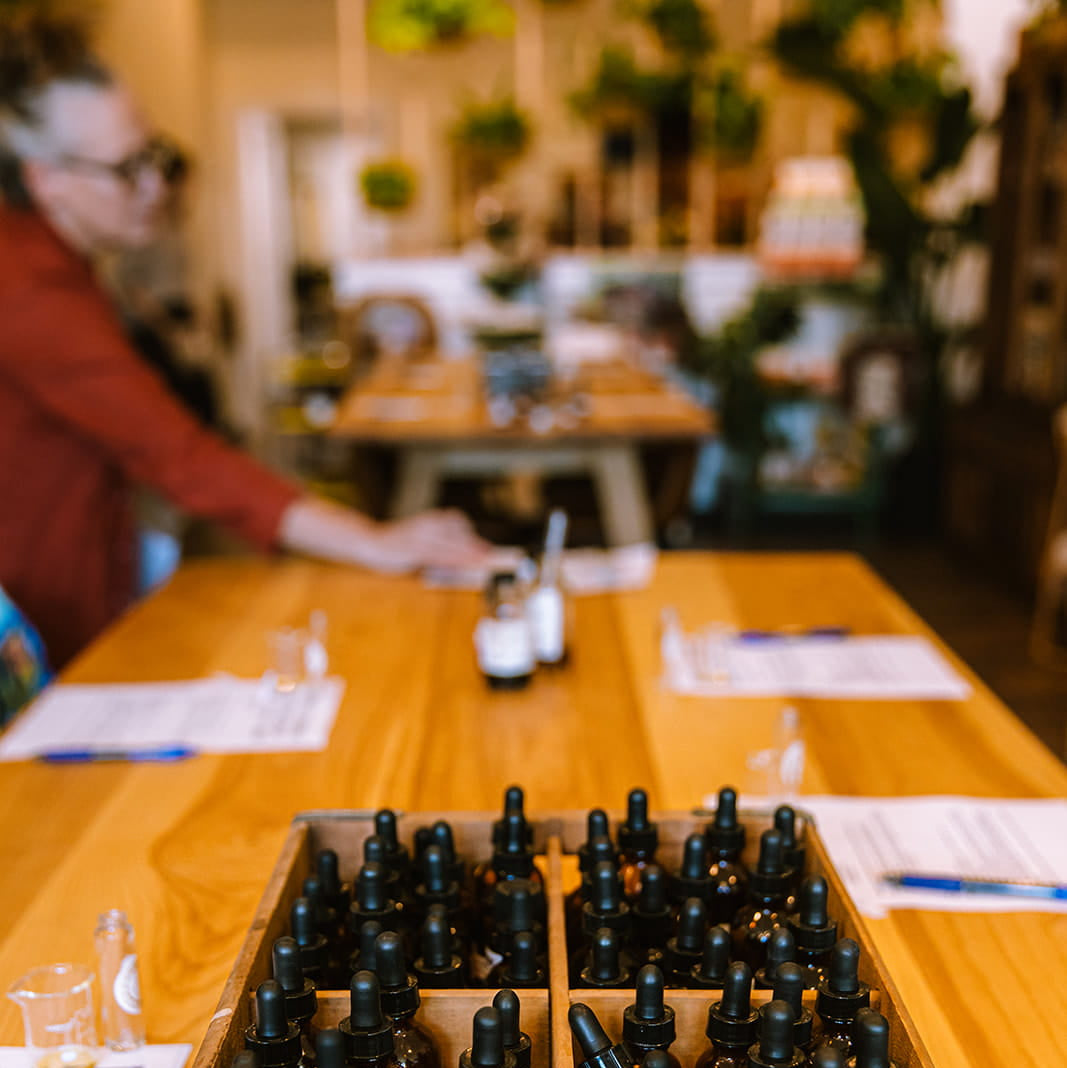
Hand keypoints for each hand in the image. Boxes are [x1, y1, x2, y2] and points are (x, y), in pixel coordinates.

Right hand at [370, 510, 489, 573]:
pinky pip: (438, 555)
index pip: (457, 522)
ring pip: (451, 544)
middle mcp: (428, 525)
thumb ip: (434, 538)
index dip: (471, 534)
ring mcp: (422, 537)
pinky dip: (453, 559)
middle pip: (458, 533)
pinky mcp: (415, 550)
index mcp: (429, 519)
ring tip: (483, 559)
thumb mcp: (417, 534)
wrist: (370, 541)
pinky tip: (462, 564)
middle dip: (475, 544)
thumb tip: (455, 547)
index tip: (484, 545)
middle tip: (489, 553)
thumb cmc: (395, 541)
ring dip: (468, 552)